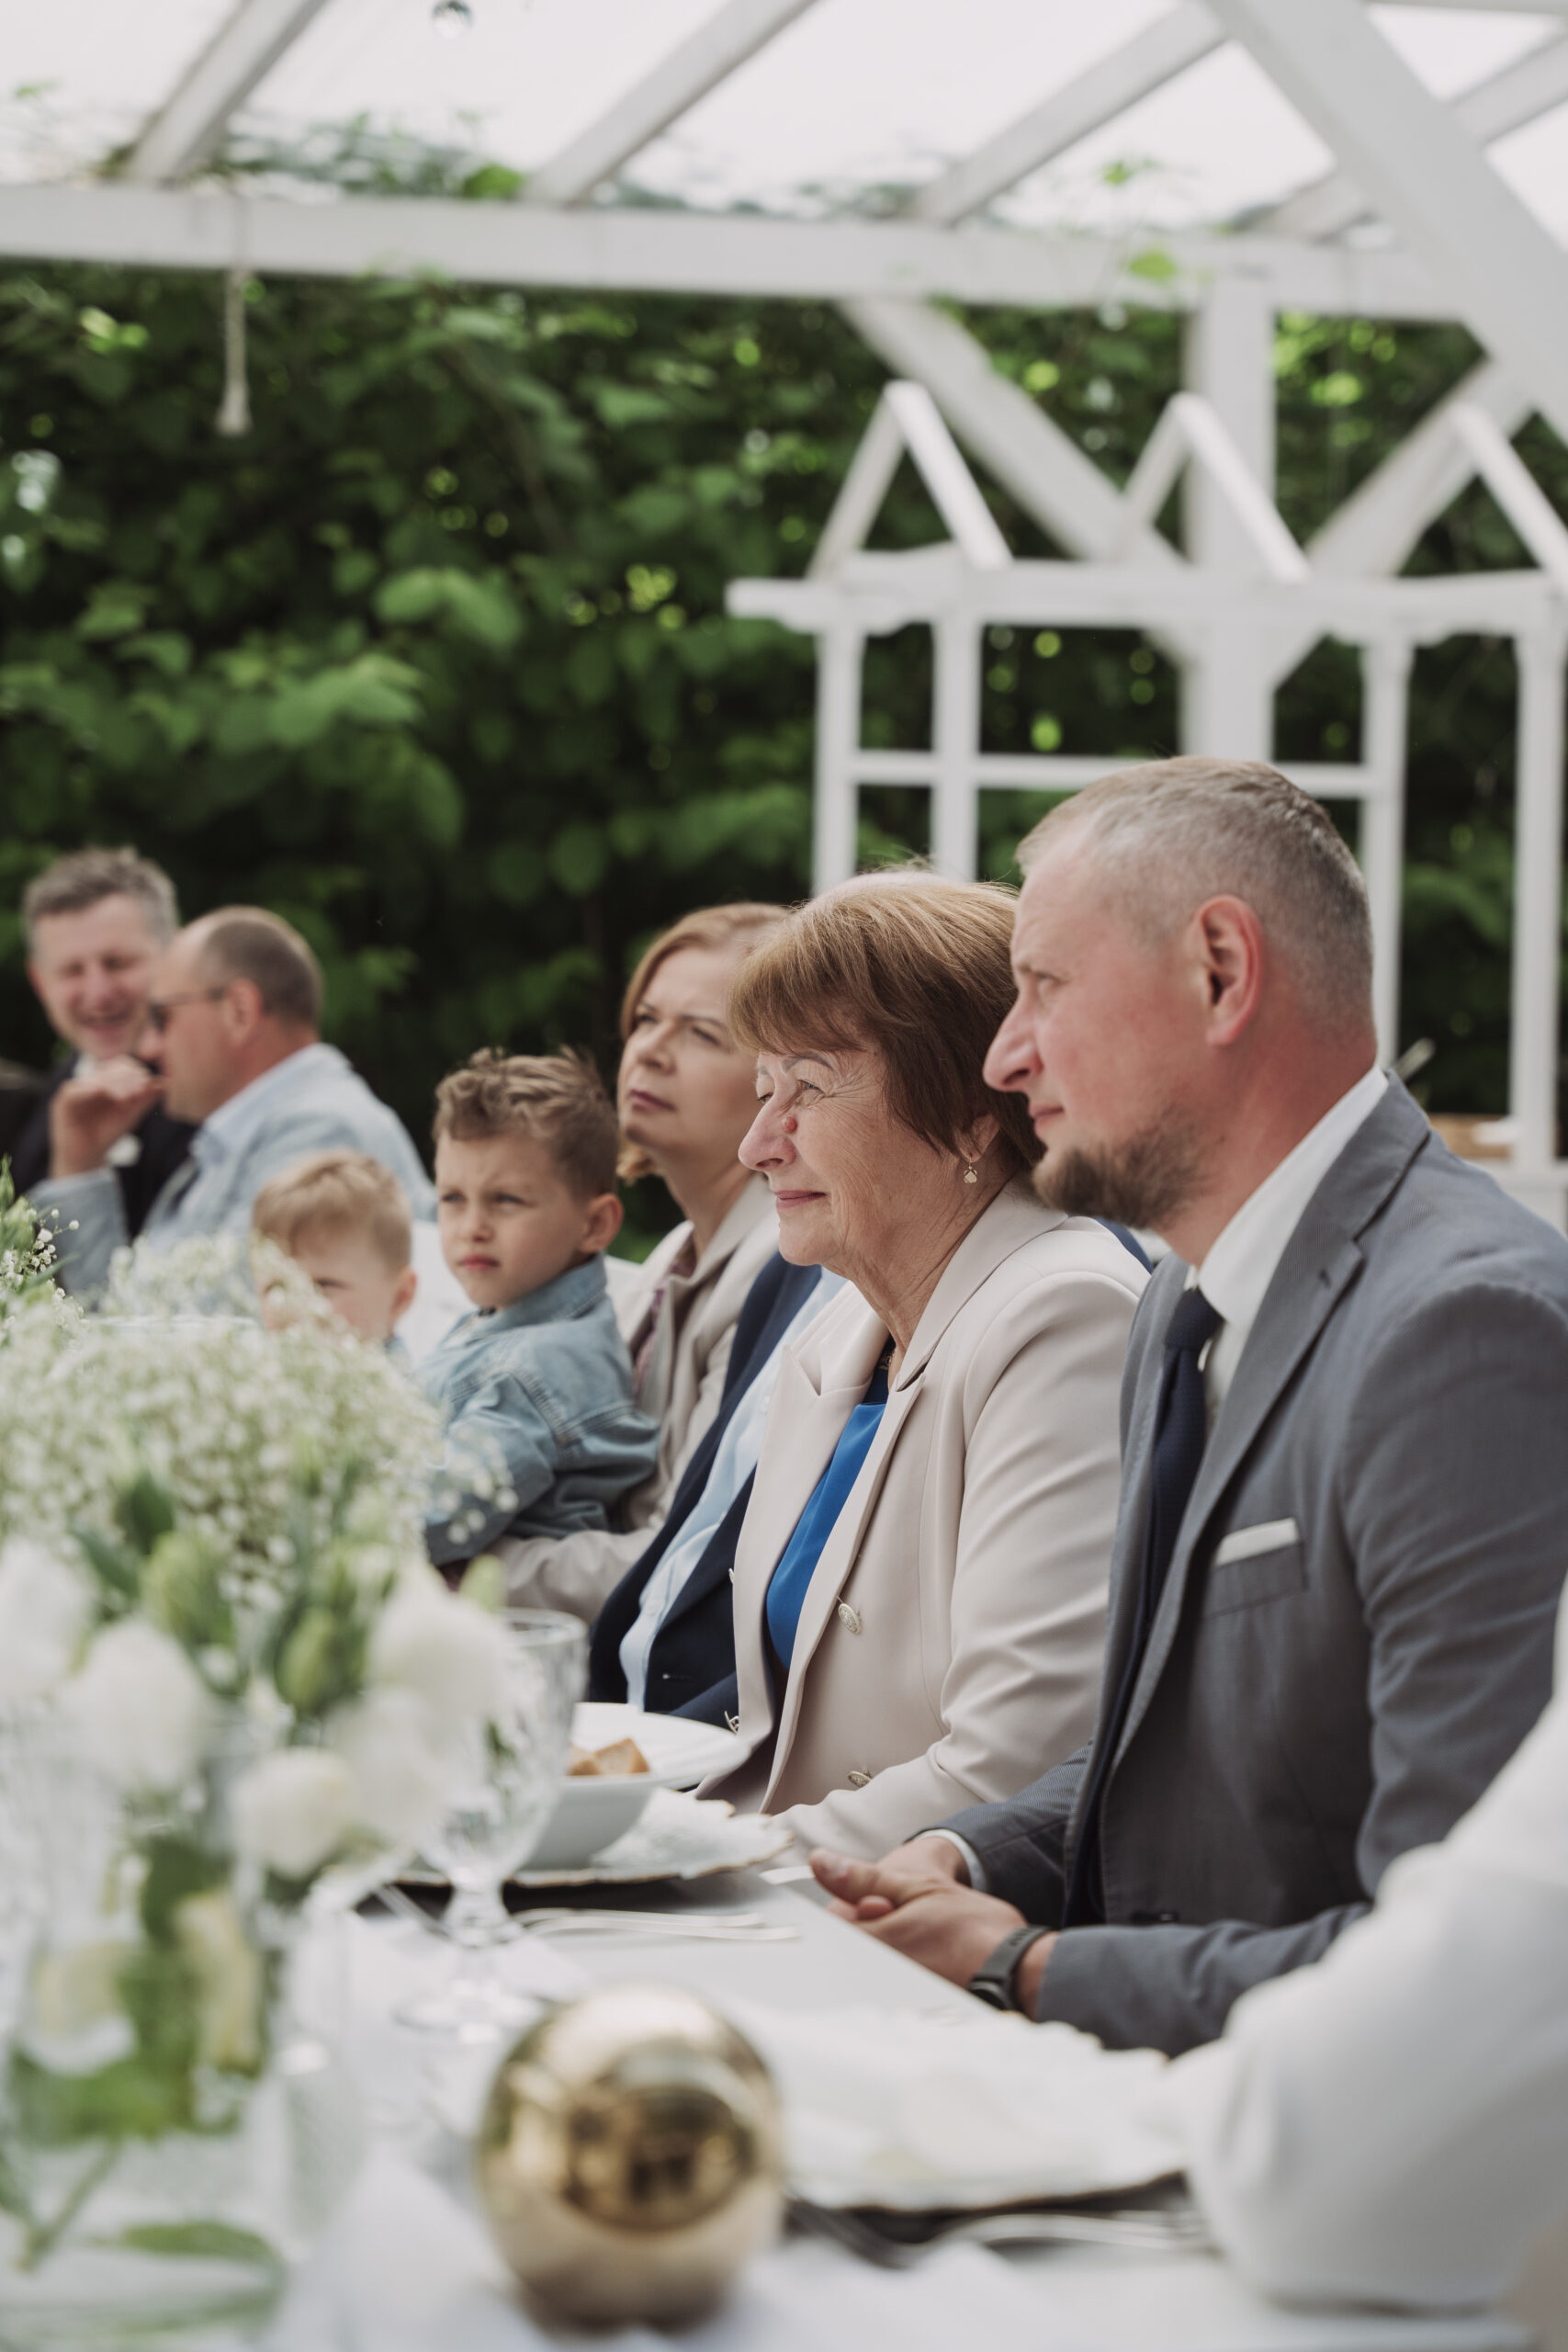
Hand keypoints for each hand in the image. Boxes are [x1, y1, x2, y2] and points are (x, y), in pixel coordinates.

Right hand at [49, 1058, 162, 1176]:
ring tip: (126, 1097)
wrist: (87, 1158)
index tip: (147, 1084)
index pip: (122, 1064)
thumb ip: (145, 1099)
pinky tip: (108, 1095)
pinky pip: (76, 1090)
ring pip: (95, 1077)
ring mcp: (75, 1089)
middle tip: (138, 1091)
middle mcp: (90, 1081)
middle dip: (127, 1077)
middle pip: (110, 1066)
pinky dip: (93, 1090)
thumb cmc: (107, 1134)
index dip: (136, 1072)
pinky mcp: (63, 1102)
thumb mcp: (130, 1115)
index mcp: (105, 1081)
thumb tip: (165, 1082)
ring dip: (114, 1084)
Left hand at [811, 1845, 1050, 1990]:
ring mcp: (887, 1997)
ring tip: (929, 1946)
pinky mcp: (906, 2013)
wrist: (1018, 1972)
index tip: (882, 1903)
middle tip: (911, 1924)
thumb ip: (861, 1878)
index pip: (831, 1924)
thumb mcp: (916, 1888)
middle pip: (850, 1947)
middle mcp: (870, 1976)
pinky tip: (935, 1967)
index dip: (856, 1907)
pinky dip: (905, 1973)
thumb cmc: (973, 1931)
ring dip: (889, 1953)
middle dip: (872, 1929)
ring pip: (869, 1966)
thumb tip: (821, 1862)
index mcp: (868, 1942)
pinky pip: (889, 1987)